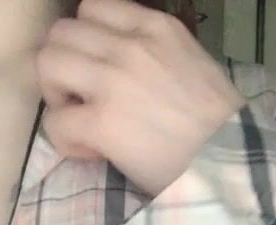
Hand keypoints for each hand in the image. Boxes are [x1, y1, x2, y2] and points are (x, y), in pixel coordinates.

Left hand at [36, 0, 246, 198]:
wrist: (228, 159)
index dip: (84, 42)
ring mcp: (112, 81)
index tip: (96, 72)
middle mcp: (129, 44)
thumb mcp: (189, 61)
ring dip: (55, 96)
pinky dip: (65, 139)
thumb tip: (119, 70)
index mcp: (154, 26)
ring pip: (47, 64)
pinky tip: (91, 151)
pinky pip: (55, 121)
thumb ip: (152, 53)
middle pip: (61, 33)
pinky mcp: (102, 123)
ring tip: (80, 121)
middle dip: (61, 67)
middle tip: (80, 100)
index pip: (92, 8)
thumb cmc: (216, 123)